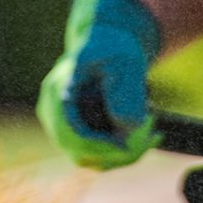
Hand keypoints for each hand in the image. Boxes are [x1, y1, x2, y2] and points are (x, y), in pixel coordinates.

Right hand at [36, 0, 162, 168]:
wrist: (106, 44)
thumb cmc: (116, 48)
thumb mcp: (125, 62)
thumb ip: (125, 92)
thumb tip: (125, 128)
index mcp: (58, 88)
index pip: (69, 129)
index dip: (98, 144)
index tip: (129, 144)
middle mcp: (50, 108)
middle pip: (75, 149)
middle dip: (114, 153)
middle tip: (150, 140)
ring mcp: (57, 122)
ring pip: (84, 157)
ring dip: (118, 156)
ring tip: (151, 135)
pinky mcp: (70, 131)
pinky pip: (90, 155)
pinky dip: (116, 154)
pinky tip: (144, 138)